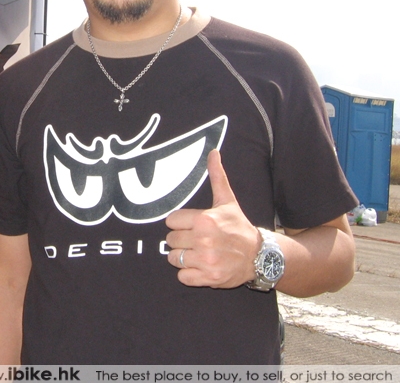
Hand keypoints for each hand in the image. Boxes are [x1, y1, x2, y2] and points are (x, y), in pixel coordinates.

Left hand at [164, 149, 260, 287]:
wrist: (260, 256)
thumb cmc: (239, 227)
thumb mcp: (227, 200)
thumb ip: (217, 176)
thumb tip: (214, 152)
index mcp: (204, 220)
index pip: (170, 221)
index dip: (180, 224)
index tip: (192, 226)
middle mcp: (203, 240)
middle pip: (170, 240)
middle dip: (181, 240)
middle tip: (197, 240)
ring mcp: (206, 261)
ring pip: (173, 258)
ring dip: (183, 257)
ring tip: (198, 253)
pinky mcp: (209, 278)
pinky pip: (182, 277)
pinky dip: (188, 274)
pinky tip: (200, 266)